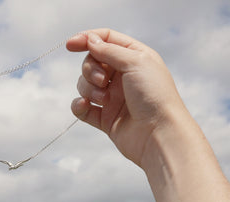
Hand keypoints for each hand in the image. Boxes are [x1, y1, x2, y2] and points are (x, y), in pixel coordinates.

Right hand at [67, 29, 187, 167]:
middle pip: (92, 62)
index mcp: (134, 58)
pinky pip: (82, 108)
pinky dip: (79, 105)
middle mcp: (123, 76)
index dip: (87, 39)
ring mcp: (113, 97)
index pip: (106, 40)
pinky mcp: (105, 118)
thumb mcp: (135, 62)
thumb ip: (109, 50)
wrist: (159, 134)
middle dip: (91, 70)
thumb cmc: (155, 96)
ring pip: (85, 85)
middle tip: (103, 81)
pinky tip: (85, 106)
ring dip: (89, 89)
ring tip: (104, 100)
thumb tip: (89, 40)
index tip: (70, 45)